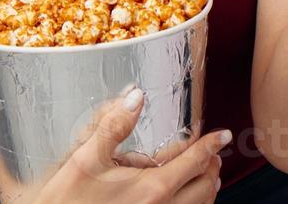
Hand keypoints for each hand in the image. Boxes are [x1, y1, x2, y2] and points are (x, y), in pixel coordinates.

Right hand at [31, 88, 229, 203]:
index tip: (223, 134)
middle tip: (212, 153)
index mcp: (152, 188)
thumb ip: (113, 126)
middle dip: (213, 166)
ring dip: (206, 189)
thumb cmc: (64, 203)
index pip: (196, 161)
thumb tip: (136, 95)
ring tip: (204, 175)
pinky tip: (181, 199)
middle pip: (206, 187)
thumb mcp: (84, 160)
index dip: (211, 144)